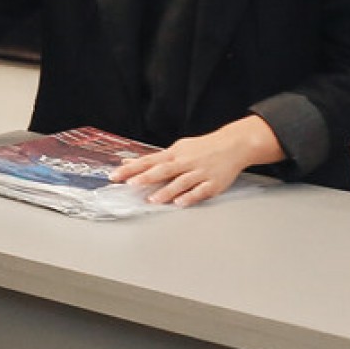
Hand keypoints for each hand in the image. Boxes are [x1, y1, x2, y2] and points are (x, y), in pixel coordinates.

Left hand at [110, 115, 284, 206]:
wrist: (233, 145)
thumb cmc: (202, 148)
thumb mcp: (177, 148)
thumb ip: (154, 158)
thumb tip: (129, 162)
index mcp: (175, 154)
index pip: (149, 161)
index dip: (132, 168)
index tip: (116, 175)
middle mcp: (185, 162)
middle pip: (163, 169)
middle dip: (146, 177)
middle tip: (131, 184)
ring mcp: (200, 172)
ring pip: (181, 182)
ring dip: (166, 191)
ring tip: (152, 200)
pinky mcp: (213, 183)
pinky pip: (200, 191)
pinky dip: (190, 196)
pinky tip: (180, 203)